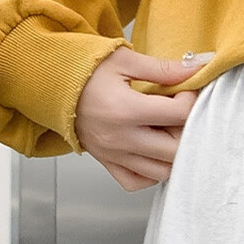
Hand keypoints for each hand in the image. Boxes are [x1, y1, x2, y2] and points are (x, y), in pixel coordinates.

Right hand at [75, 48, 204, 190]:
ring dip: (174, 154)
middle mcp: (121, 138)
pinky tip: (153, 152)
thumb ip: (162, 69)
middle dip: (186, 130)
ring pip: (163, 172)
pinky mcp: (108, 164)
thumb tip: (194, 69)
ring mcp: (115, 155)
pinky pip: (138, 182)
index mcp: (125, 110)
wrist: (49, 84)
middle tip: (177, 114)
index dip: (190, 100)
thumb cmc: (82, 70)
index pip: (179, 114)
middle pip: (176, 149)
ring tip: (166, 132)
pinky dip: (151, 173)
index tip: (184, 91)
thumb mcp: (123, 61)